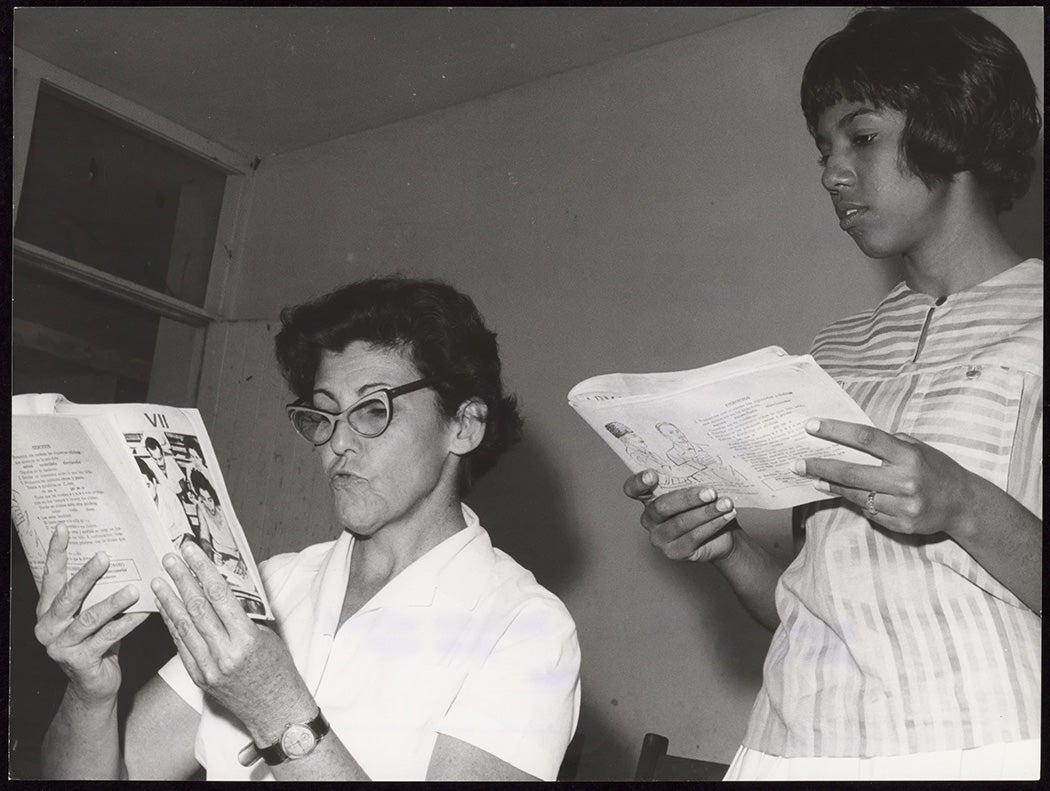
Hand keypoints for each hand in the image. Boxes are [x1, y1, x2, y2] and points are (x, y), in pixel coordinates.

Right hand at [33, 525, 148, 702]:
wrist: (93, 684)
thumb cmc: (96, 640)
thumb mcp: (90, 613)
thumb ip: (96, 592)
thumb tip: (120, 556)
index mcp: (48, 610)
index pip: (50, 576)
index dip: (56, 552)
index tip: (64, 527)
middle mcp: (48, 626)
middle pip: (68, 596)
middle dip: (87, 574)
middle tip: (105, 556)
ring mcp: (61, 646)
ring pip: (90, 618)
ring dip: (114, 602)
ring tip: (134, 588)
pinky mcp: (80, 662)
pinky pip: (109, 637)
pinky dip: (129, 623)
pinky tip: (146, 611)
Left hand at [151, 541, 313, 742]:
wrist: (275, 710)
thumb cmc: (278, 669)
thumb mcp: (268, 635)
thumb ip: (245, 614)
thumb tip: (224, 587)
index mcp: (246, 639)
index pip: (219, 596)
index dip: (202, 570)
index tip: (191, 551)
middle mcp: (224, 653)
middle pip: (197, 608)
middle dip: (181, 580)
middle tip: (169, 558)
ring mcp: (208, 667)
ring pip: (183, 627)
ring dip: (169, 601)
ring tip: (158, 580)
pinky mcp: (199, 677)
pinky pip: (181, 645)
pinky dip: (172, 624)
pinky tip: (165, 609)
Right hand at [624, 469, 737, 562]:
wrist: (723, 535)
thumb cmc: (706, 506)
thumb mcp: (697, 489)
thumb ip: (692, 479)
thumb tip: (705, 465)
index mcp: (649, 498)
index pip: (633, 489)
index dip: (638, 482)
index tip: (652, 475)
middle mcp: (650, 519)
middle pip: (662, 506)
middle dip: (688, 498)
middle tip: (711, 492)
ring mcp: (660, 538)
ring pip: (681, 522)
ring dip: (707, 512)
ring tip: (726, 504)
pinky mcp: (674, 552)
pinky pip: (693, 537)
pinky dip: (713, 525)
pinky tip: (726, 516)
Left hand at [797, 418, 979, 537]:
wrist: (964, 505)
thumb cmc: (937, 469)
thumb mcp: (919, 448)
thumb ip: (890, 443)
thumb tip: (853, 437)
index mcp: (909, 456)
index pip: (866, 438)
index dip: (836, 431)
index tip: (811, 426)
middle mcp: (905, 481)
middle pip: (852, 473)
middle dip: (820, 467)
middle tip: (796, 463)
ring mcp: (902, 506)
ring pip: (856, 495)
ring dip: (831, 486)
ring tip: (814, 478)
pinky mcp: (900, 525)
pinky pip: (869, 511)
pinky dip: (856, 501)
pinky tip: (843, 494)